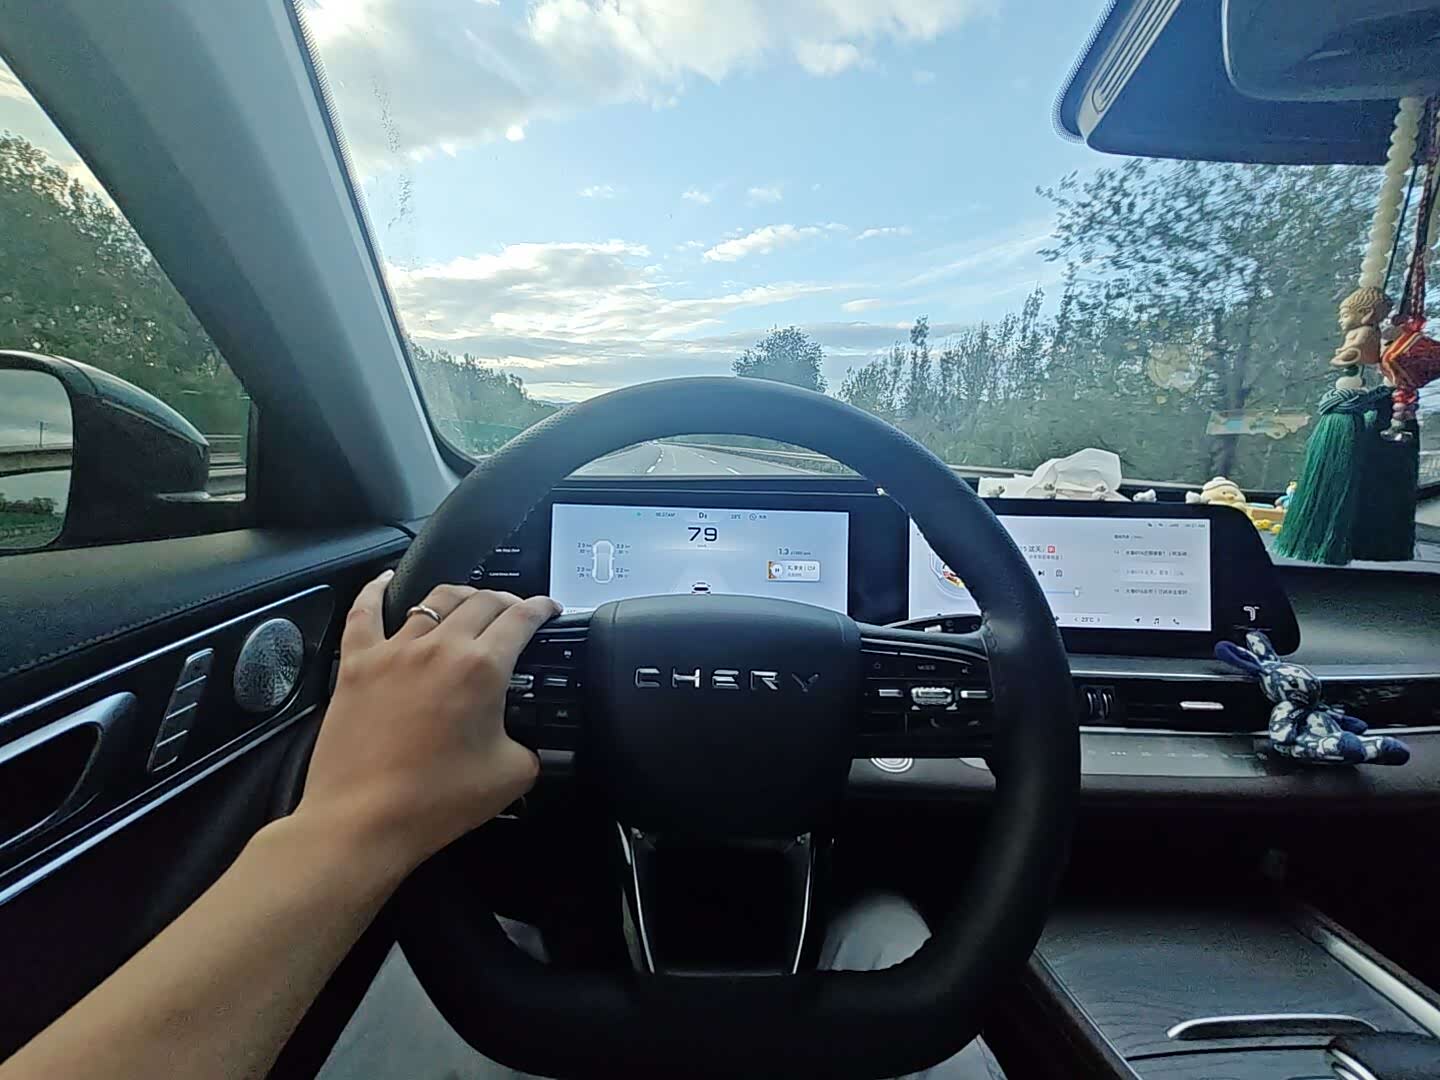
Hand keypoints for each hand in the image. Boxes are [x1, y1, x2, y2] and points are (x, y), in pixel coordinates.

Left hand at [295, 571, 559, 872]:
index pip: (522, 619)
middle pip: (482, 601)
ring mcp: (394, 651)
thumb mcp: (512, 775)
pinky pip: (365, 612)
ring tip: (470, 601)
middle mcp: (440, 648)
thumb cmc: (436, 802)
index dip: (542, 608)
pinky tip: (385, 580)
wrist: (364, 822)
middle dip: (507, 600)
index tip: (549, 610)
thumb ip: (532, 747)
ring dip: (460, 595)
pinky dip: (376, 590)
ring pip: (434, 600)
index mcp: (482, 669)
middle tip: (516, 612)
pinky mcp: (356, 665)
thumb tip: (530, 742)